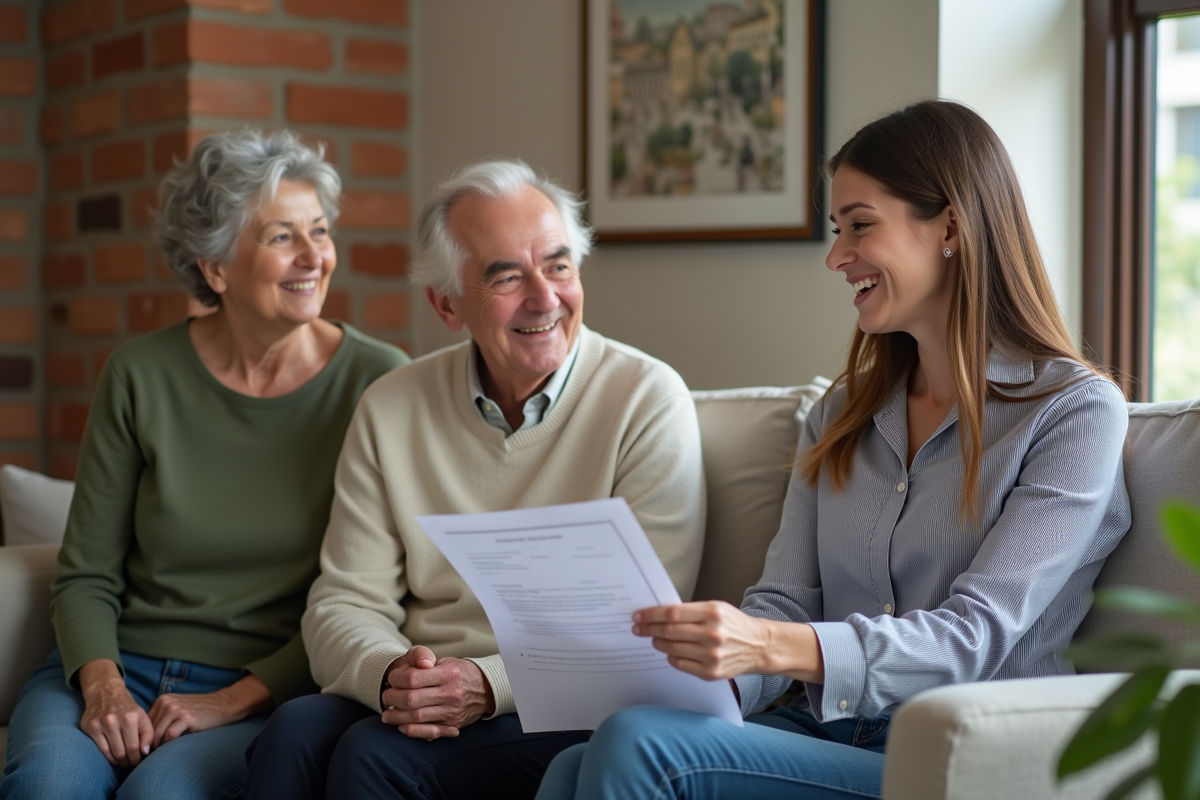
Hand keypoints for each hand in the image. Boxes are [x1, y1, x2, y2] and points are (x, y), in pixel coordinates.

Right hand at [78, 659, 152, 769]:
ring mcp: (99, 724)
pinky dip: (108, 757)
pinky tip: (114, 758)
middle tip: (132, 767)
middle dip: (128, 763)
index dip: (137, 759)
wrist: (106, 692)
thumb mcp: (143, 716)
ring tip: (124, 764)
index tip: (140, 763)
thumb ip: (148, 734)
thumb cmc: (128, 708)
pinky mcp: (89, 727)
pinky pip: (99, 749)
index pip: (134, 747)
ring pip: (110, 753)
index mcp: (129, 717)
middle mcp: (113, 721)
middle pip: (121, 752)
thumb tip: (145, 752)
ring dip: (118, 762)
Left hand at [147, 675, 271, 746]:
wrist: (223, 704)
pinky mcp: (187, 718)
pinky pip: (170, 735)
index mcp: (162, 700)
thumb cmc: (200, 710)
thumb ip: (162, 718)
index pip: (145, 723)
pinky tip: (175, 746)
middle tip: (154, 755)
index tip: (150, 748)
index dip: (146, 737)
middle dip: (151, 744)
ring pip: (158, 734)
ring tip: (162, 753)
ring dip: (159, 746)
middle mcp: (167, 703)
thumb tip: (145, 740)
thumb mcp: (178, 708)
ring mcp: (176, 709)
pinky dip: (170, 744)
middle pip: (150, 730)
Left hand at [381, 646, 495, 739]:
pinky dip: (411, 730)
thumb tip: (412, 667)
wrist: (485, 690)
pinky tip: (401, 726)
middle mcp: (451, 693)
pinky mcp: (452, 725)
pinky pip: (428, 731)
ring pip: (416, 717)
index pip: (413, 677)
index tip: (392, 679)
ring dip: (396, 716)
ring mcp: (452, 711)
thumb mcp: (445, 660)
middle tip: (386, 697)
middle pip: (412, 699)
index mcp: (449, 674)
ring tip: (387, 714)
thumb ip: (425, 658)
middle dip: (392, 698)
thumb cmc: (459, 673)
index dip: (396, 679)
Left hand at [633, 601, 823, 682]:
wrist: (759, 646)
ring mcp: (712, 656)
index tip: (638, 616)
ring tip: (653, 639)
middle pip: (669, 632)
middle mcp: (712, 634)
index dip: (651, 615)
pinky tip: (669, 652)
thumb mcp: (716, 608)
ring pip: (672, 649)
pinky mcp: (711, 673)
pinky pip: (680, 665)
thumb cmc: (734, 624)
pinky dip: (671, 657)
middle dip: (649, 629)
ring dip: (658, 643)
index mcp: (712, 613)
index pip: (673, 613)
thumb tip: (659, 614)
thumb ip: (690, 611)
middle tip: (638, 628)